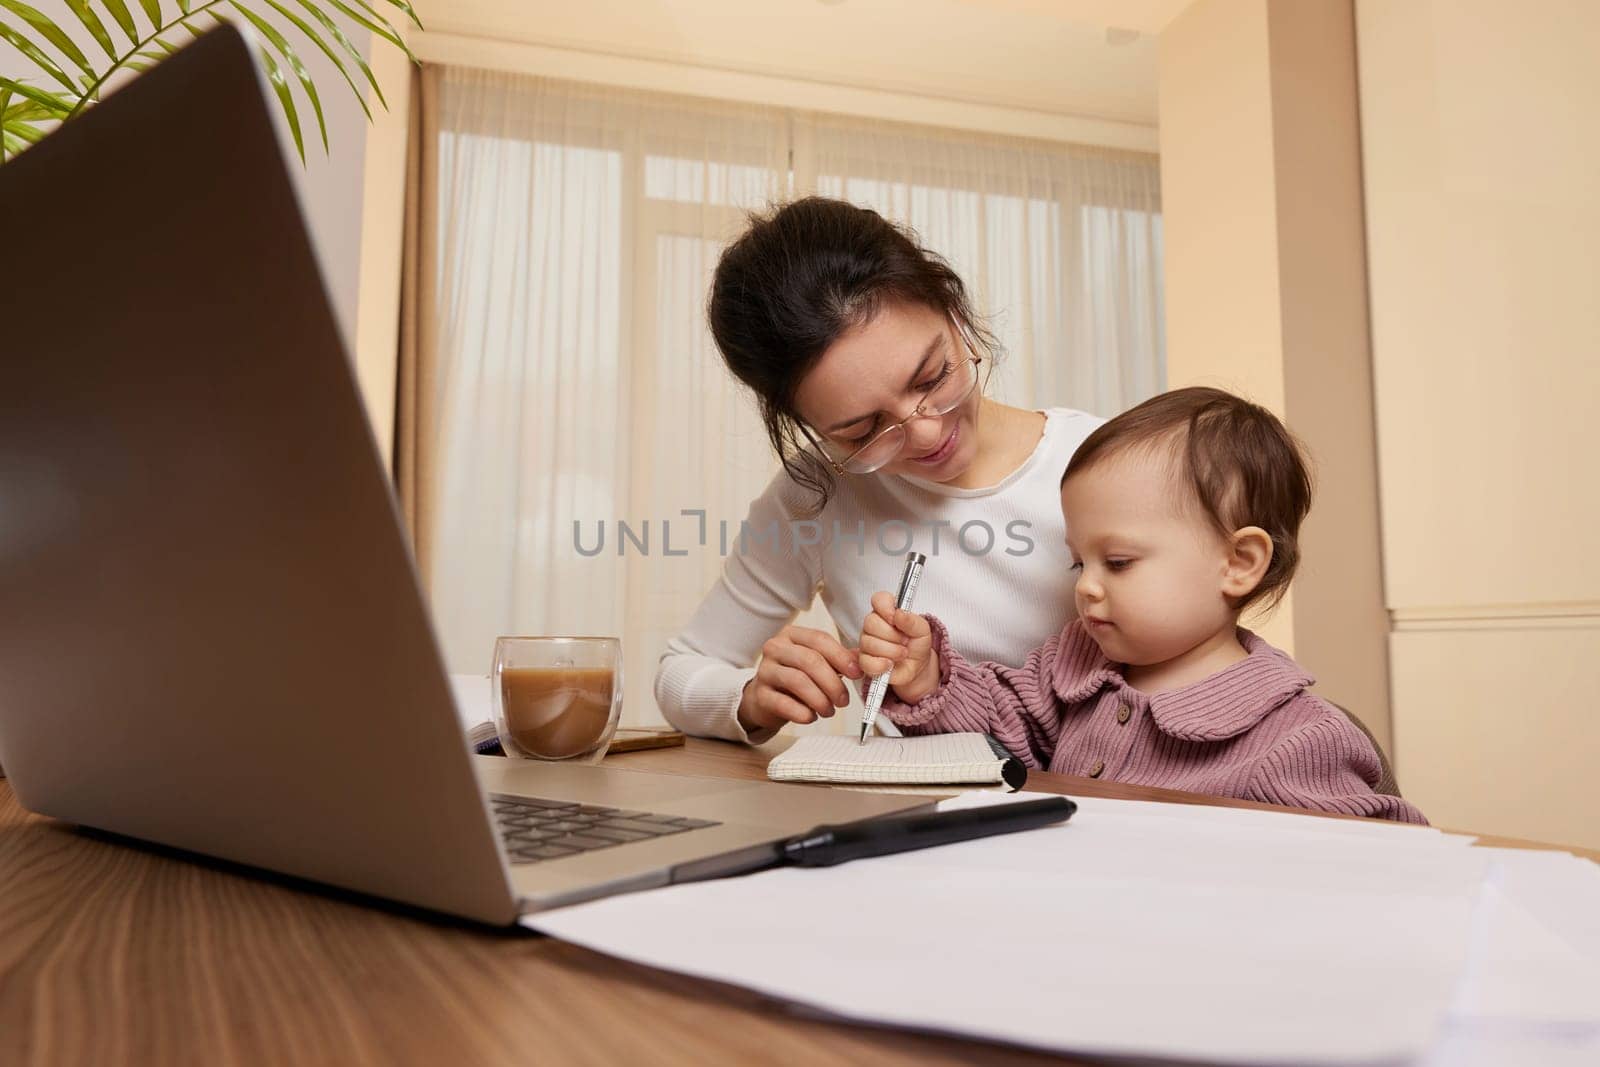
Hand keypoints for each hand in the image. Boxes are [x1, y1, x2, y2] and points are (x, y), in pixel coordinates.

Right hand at [737, 625, 862, 734]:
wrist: (764, 699)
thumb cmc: (795, 678)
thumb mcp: (817, 663)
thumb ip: (839, 659)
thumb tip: (862, 660)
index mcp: (792, 635)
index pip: (819, 639)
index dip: (841, 657)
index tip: (856, 674)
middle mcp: (775, 648)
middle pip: (810, 660)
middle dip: (832, 683)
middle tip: (844, 701)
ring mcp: (765, 670)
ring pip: (797, 681)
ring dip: (819, 699)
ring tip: (828, 711)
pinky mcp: (760, 694)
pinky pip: (783, 703)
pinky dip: (802, 713)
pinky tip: (810, 717)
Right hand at [856, 591, 938, 703]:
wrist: (918, 668)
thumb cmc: (917, 646)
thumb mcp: (922, 631)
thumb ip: (912, 620)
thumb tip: (899, 613)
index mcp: (887, 613)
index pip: (878, 599)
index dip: (885, 607)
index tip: (895, 618)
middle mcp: (873, 626)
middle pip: (871, 622)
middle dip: (893, 635)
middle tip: (905, 641)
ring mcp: (866, 644)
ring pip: (870, 643)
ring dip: (892, 651)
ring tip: (902, 654)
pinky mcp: (865, 662)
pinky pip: (866, 662)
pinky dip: (882, 665)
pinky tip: (890, 664)